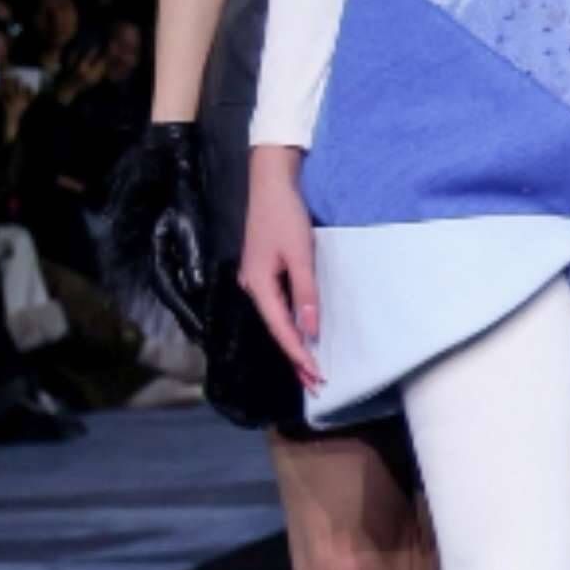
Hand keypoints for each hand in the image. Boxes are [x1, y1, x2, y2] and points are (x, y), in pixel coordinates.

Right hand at [238, 144, 320, 390]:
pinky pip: (278, 308)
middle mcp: (253, 287)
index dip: (299, 355)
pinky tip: (301, 336)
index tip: (315, 377)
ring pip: (277, 321)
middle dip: (295, 358)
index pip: (281, 330)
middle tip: (316, 385)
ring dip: (294, 345)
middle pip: (276, 330)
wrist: (270, 185)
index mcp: (258, 286)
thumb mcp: (300, 255)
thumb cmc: (285, 217)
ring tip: (310, 370)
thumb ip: (306, 293)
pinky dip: (291, 326)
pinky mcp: (264, 273)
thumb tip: (311, 329)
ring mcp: (257, 281)